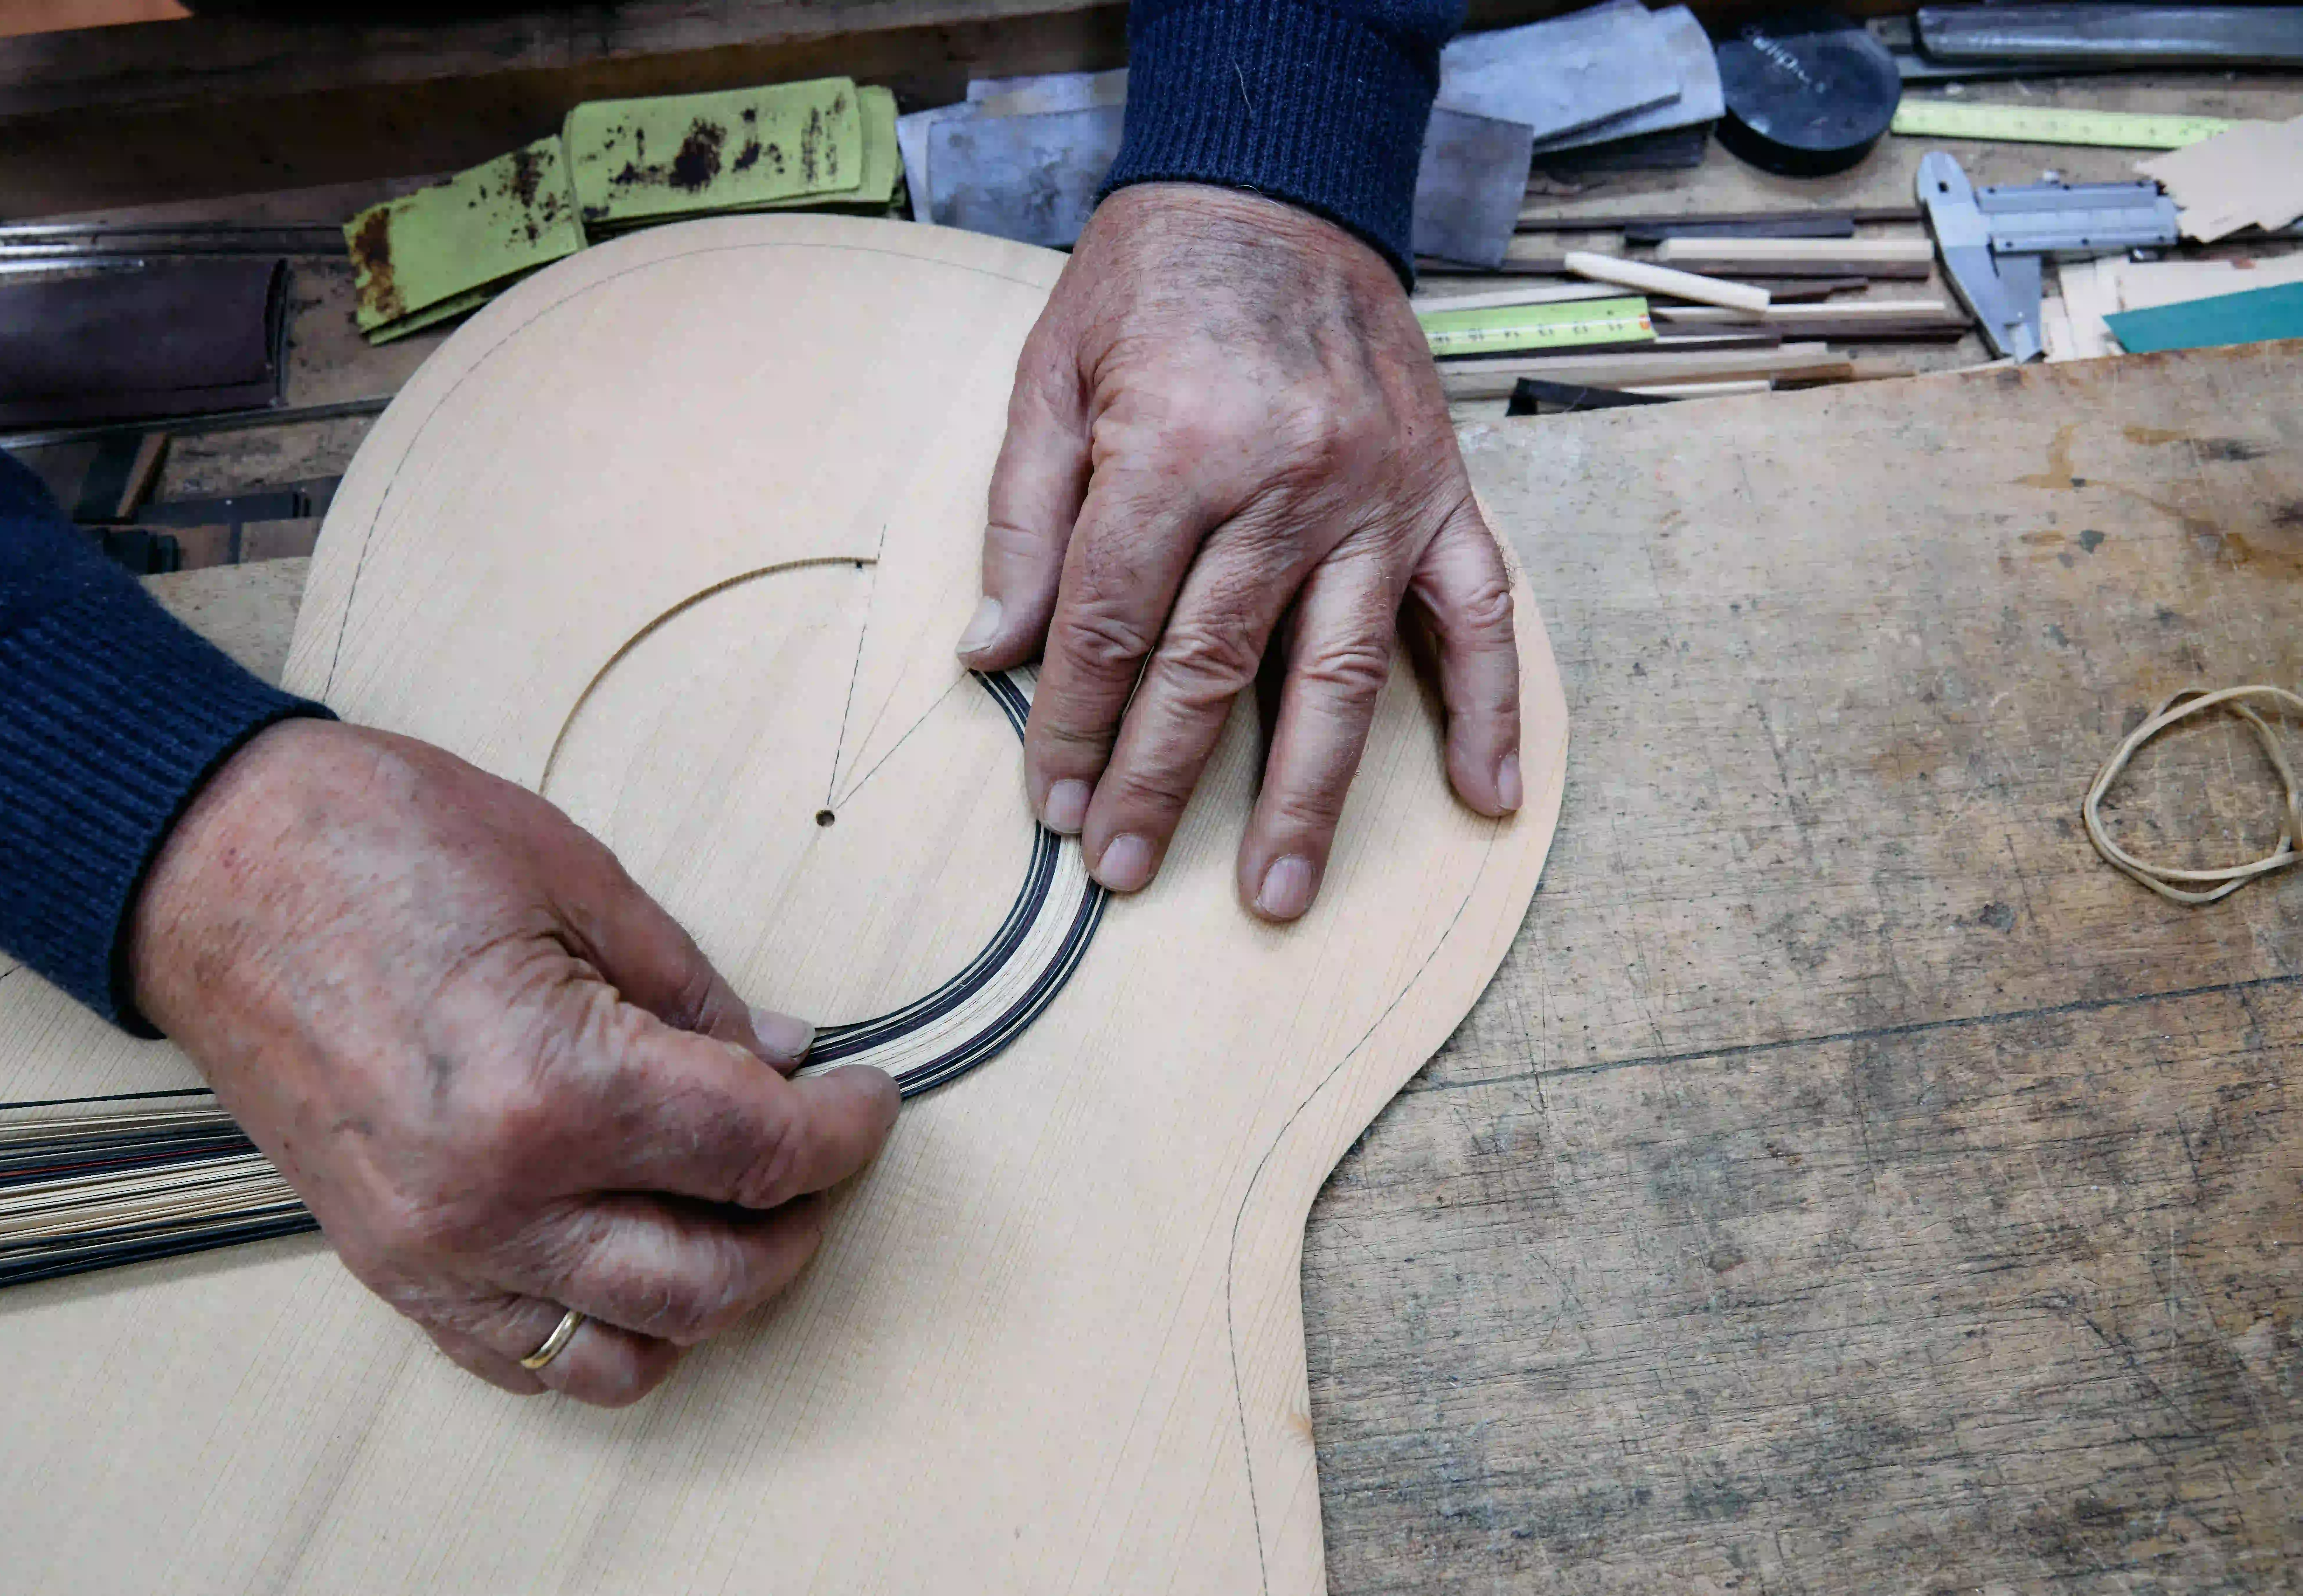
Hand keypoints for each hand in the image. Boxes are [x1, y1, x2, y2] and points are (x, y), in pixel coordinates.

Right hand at [131, 719, 899, 1406]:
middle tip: (817, 1152)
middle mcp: (493, 1198)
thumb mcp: (578, 883)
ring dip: (713, 1296)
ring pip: (630, 1349)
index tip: (866, 1097)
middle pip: (714, 1278)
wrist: (217, 868)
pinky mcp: (391, 1265)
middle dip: (797, 1221)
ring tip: (737, 1213)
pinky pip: (527, 1356)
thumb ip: (694, 993)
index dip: (842, 1128)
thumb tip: (783, 1054)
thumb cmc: (376, 846)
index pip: (757, 1152)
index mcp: (551, 1089)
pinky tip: (637, 1254)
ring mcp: (434, 1249)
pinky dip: (606, 1329)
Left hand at [957, 182, 1521, 922]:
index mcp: (1178, 451)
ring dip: (1307, 794)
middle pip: (1212, 668)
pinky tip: (1489, 796)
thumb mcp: (1048, 375)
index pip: (1109, 625)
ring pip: (1339, 671)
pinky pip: (1479, 612)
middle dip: (1159, 781)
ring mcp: (1375, 498)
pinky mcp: (1439, 493)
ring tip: (1276, 891)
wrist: (1275, 187)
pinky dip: (1493, 705)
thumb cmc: (1150, 284)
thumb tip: (995, 653)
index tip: (1051, 802)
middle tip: (1123, 872)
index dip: (1073, 724)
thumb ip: (1025, 518)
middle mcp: (1286, 484)